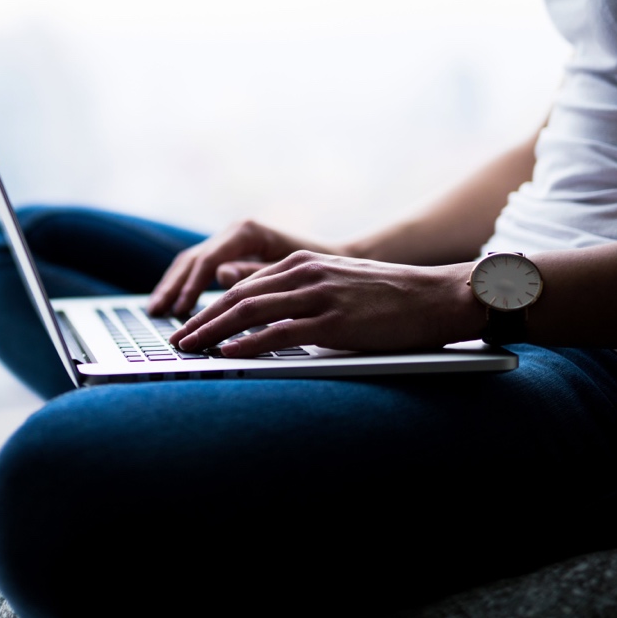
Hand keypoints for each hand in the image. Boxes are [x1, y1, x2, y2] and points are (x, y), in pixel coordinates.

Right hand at [147, 219, 335, 315]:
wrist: (340, 257)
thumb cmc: (322, 266)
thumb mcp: (293, 271)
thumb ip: (256, 274)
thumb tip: (220, 276)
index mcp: (247, 231)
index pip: (208, 261)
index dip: (191, 288)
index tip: (182, 313)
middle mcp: (234, 231)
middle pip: (192, 260)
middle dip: (173, 287)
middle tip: (157, 314)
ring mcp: (230, 240)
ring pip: (190, 262)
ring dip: (172, 286)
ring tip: (156, 311)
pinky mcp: (231, 252)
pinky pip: (199, 268)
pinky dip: (184, 285)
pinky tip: (175, 305)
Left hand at [167, 251, 477, 355]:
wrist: (439, 297)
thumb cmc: (391, 299)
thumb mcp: (338, 286)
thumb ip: (301, 295)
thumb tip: (268, 318)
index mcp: (302, 263)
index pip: (243, 284)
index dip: (210, 305)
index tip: (188, 325)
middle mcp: (305, 273)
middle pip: (237, 296)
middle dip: (201, 318)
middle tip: (177, 339)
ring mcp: (319, 295)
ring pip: (250, 311)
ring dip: (213, 331)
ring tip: (190, 348)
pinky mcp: (334, 321)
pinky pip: (280, 332)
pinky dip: (248, 343)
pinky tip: (228, 354)